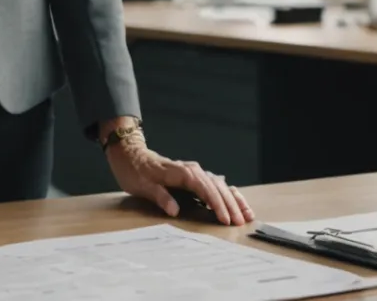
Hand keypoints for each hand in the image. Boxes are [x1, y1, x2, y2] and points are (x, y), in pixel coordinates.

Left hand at [103, 124, 252, 226]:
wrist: (129, 153)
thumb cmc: (134, 170)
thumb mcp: (142, 186)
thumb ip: (160, 196)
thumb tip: (174, 210)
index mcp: (182, 172)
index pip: (205, 189)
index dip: (217, 204)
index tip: (225, 219)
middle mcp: (192, 170)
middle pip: (217, 187)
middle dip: (230, 204)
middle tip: (240, 222)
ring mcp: (194, 171)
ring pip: (220, 184)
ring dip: (233, 199)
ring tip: (246, 214)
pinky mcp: (193, 176)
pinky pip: (215, 184)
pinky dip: (227, 193)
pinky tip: (237, 201)